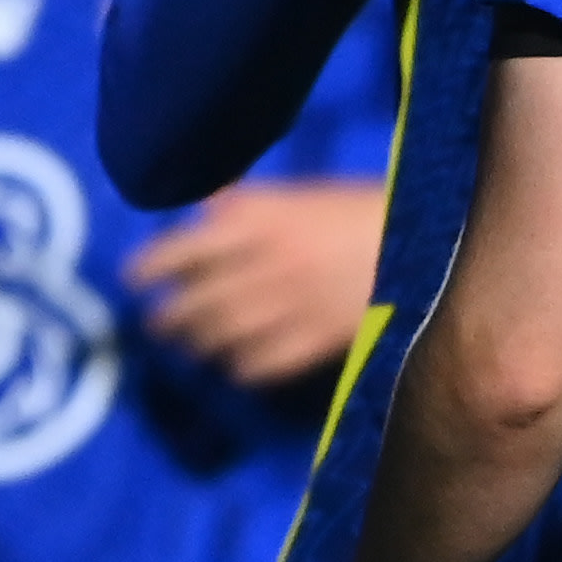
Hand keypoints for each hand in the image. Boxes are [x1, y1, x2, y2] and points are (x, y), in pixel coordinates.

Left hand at [126, 180, 379, 386]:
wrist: (431, 242)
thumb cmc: (366, 209)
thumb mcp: (303, 194)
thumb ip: (251, 206)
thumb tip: (206, 213)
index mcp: (263, 218)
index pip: (186, 246)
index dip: (152, 265)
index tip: (131, 277)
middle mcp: (267, 261)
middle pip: (198, 298)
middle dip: (169, 314)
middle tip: (154, 323)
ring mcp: (291, 304)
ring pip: (223, 333)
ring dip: (198, 342)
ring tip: (187, 345)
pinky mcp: (317, 339)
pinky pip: (263, 362)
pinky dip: (242, 366)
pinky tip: (235, 365)